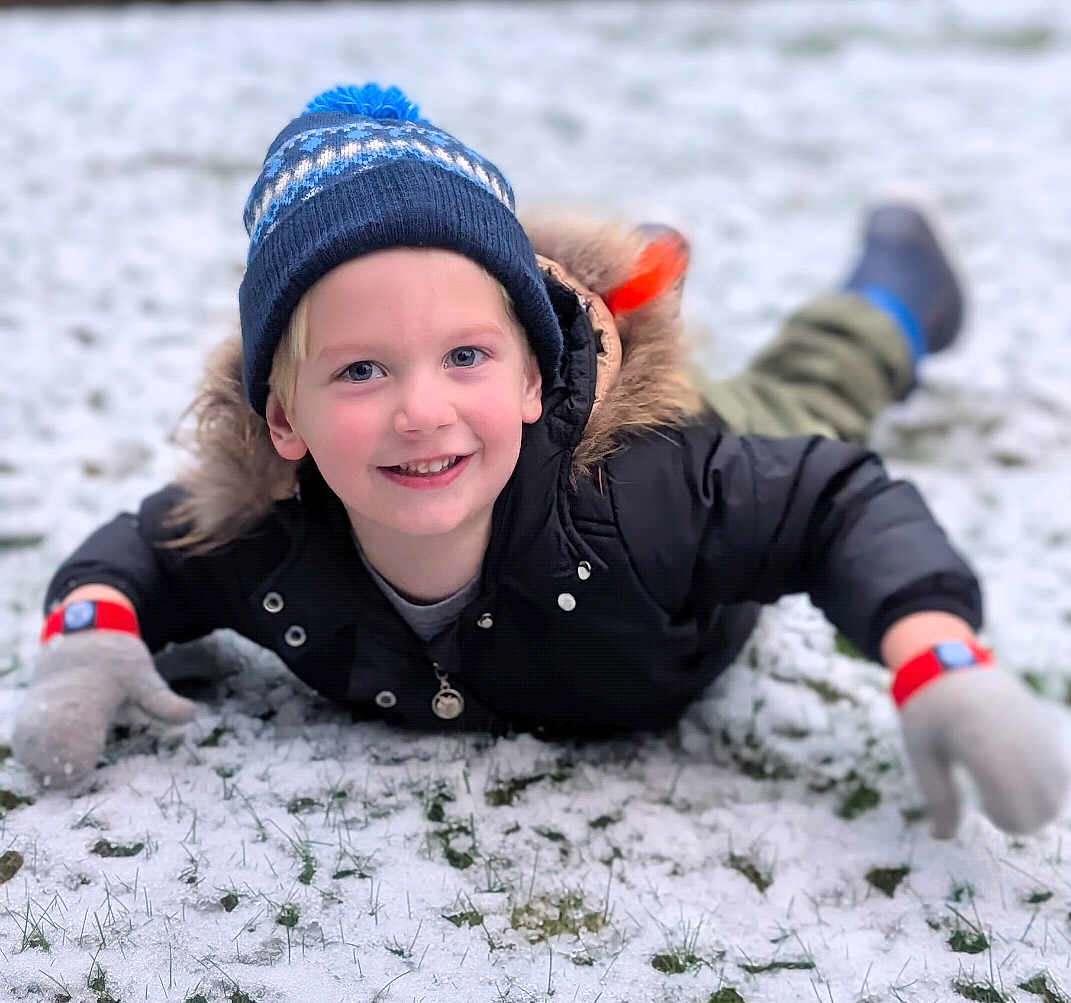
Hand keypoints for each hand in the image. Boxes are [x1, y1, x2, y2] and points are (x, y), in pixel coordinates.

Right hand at [12, 631, 196, 787]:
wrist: (79, 640)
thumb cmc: (115, 660)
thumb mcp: (142, 676)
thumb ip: (162, 700)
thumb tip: (193, 716)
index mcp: (84, 704)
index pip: (73, 755)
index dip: (82, 761)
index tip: (93, 753)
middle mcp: (52, 713)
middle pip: (50, 765)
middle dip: (68, 769)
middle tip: (84, 756)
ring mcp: (34, 719)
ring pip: (34, 763)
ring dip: (53, 767)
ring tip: (73, 750)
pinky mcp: (25, 724)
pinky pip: (26, 755)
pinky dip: (39, 760)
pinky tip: (59, 750)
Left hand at [899, 665, 1069, 837]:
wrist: (949, 662)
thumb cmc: (928, 710)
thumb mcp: (921, 753)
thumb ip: (937, 798)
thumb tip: (941, 838)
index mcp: (983, 747)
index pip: (1018, 807)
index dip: (1005, 818)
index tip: (984, 807)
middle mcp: (1018, 740)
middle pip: (1045, 808)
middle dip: (1022, 818)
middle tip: (993, 802)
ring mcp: (1037, 732)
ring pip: (1058, 793)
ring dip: (1036, 803)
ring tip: (1004, 785)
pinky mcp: (1045, 728)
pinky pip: (1062, 773)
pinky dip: (1045, 784)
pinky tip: (1016, 770)